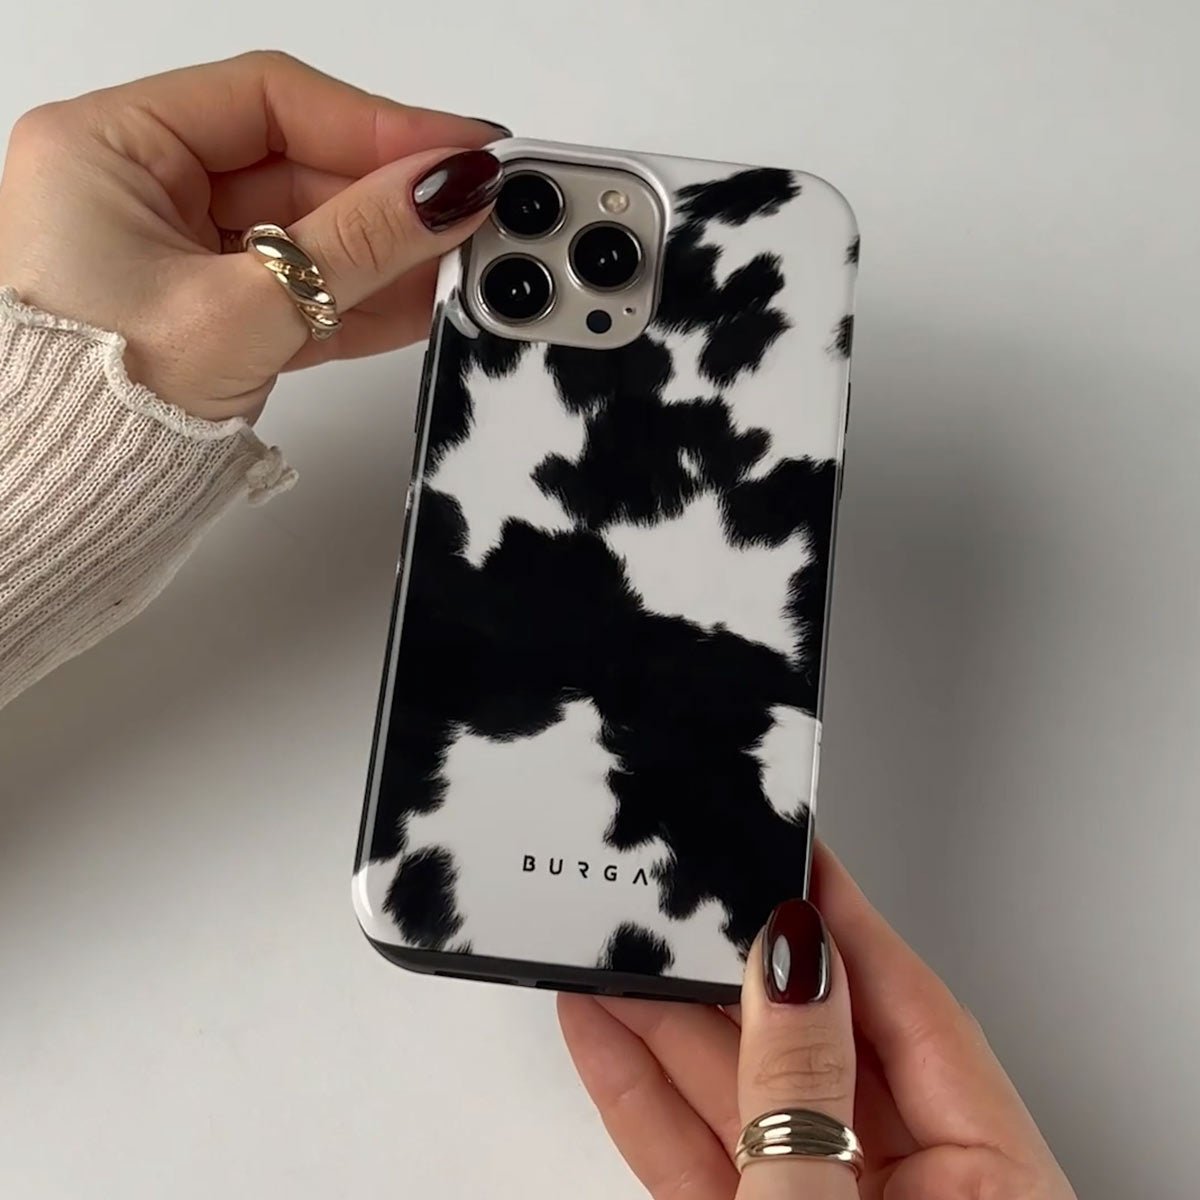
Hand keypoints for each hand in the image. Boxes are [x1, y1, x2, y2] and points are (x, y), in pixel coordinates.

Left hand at [0, 51, 505, 419]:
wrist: (72, 504)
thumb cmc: (97, 410)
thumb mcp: (244, 311)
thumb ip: (355, 243)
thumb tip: (444, 193)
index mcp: (110, 148)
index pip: (268, 101)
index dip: (376, 123)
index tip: (458, 148)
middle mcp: (138, 188)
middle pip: (295, 167)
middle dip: (388, 197)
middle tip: (471, 211)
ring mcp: (175, 254)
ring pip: (305, 233)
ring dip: (383, 253)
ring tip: (458, 263)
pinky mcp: (208, 312)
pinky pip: (297, 288)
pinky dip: (357, 299)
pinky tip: (421, 300)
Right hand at [559, 844, 1077, 1198]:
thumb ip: (805, 1092)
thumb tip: (790, 964)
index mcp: (991, 1186)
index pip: (915, 1012)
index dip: (849, 921)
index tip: (797, 849)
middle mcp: (913, 1191)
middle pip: (817, 1041)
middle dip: (733, 967)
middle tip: (687, 888)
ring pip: (741, 1093)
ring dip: (666, 1022)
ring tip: (612, 947)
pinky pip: (693, 1150)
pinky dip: (640, 1093)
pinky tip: (597, 1029)